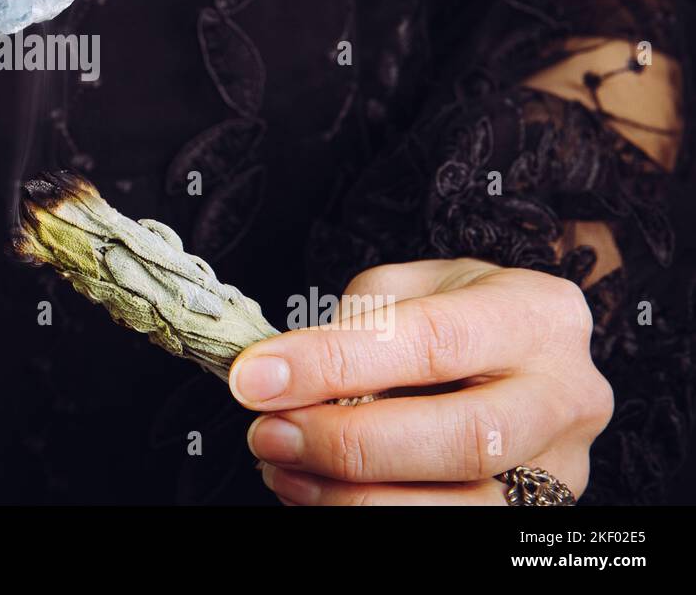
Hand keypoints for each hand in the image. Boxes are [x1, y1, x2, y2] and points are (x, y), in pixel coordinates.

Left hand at [228, 259, 613, 504]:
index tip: (255, 377)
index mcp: (536, 316)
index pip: (432, 342)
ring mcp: (563, 469)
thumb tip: (284, 381)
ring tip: (280, 468)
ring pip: (464, 509)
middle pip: (461, 439)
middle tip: (267, 433)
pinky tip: (315, 495)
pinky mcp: (536, 520)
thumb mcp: (407, 287)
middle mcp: (566, 397)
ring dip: (352, 498)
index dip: (335, 363)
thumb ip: (355, 327)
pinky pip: (453, 534)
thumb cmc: (455, 310)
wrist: (524, 349)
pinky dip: (373, 519)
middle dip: (348, 444)